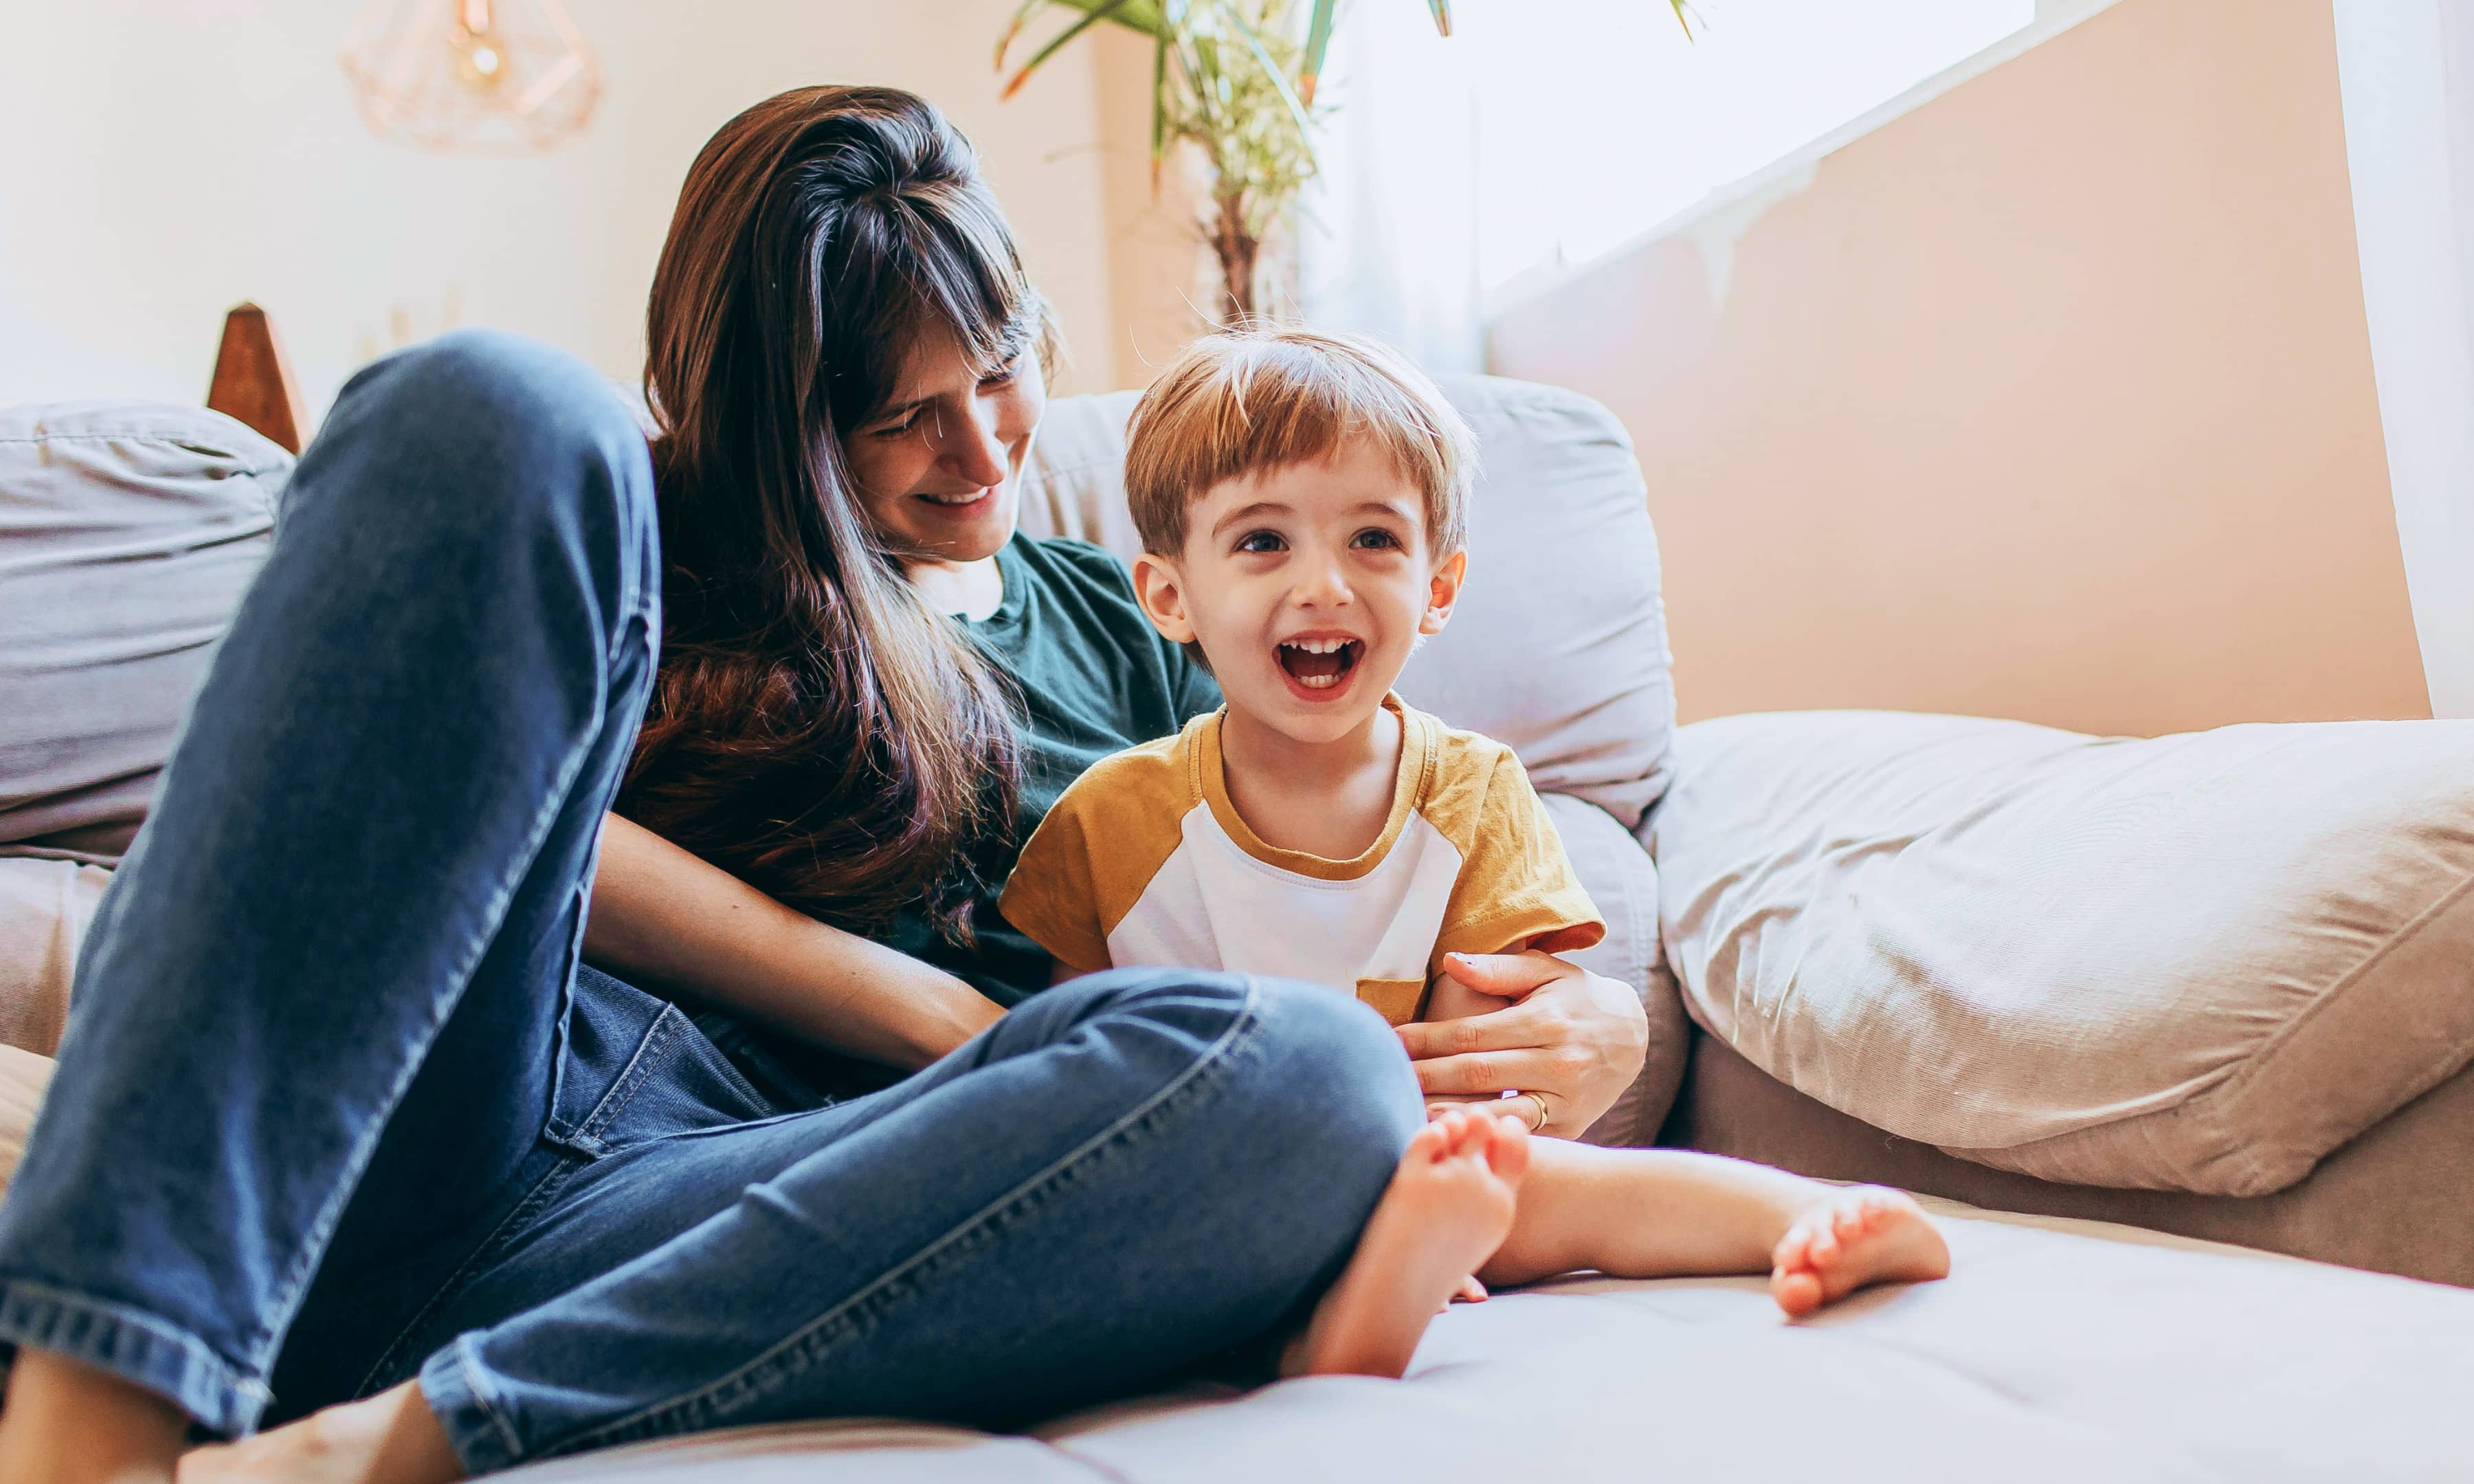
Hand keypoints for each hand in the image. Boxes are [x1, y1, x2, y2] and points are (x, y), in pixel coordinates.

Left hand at [1399, 951, 1647, 1137]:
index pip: (1471, 1033)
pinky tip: (1454, 1136)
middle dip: (1425, 1076)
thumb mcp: (1547, 972)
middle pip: (1476, 1073)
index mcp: (1544, 1020)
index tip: (1389, 1042)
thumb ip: (1499, 969)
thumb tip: (1450, 962)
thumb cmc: (1578, 998)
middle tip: (1382, 1079)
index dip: (1426, 1039)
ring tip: (1407, 1114)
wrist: (1635, 1036)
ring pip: (1496, 1110)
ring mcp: (1564, 1099)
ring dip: (1450, 1114)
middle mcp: (1556, 1061)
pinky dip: (1486, 1136)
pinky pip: (1521, 1134)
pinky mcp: (1569, 1126)